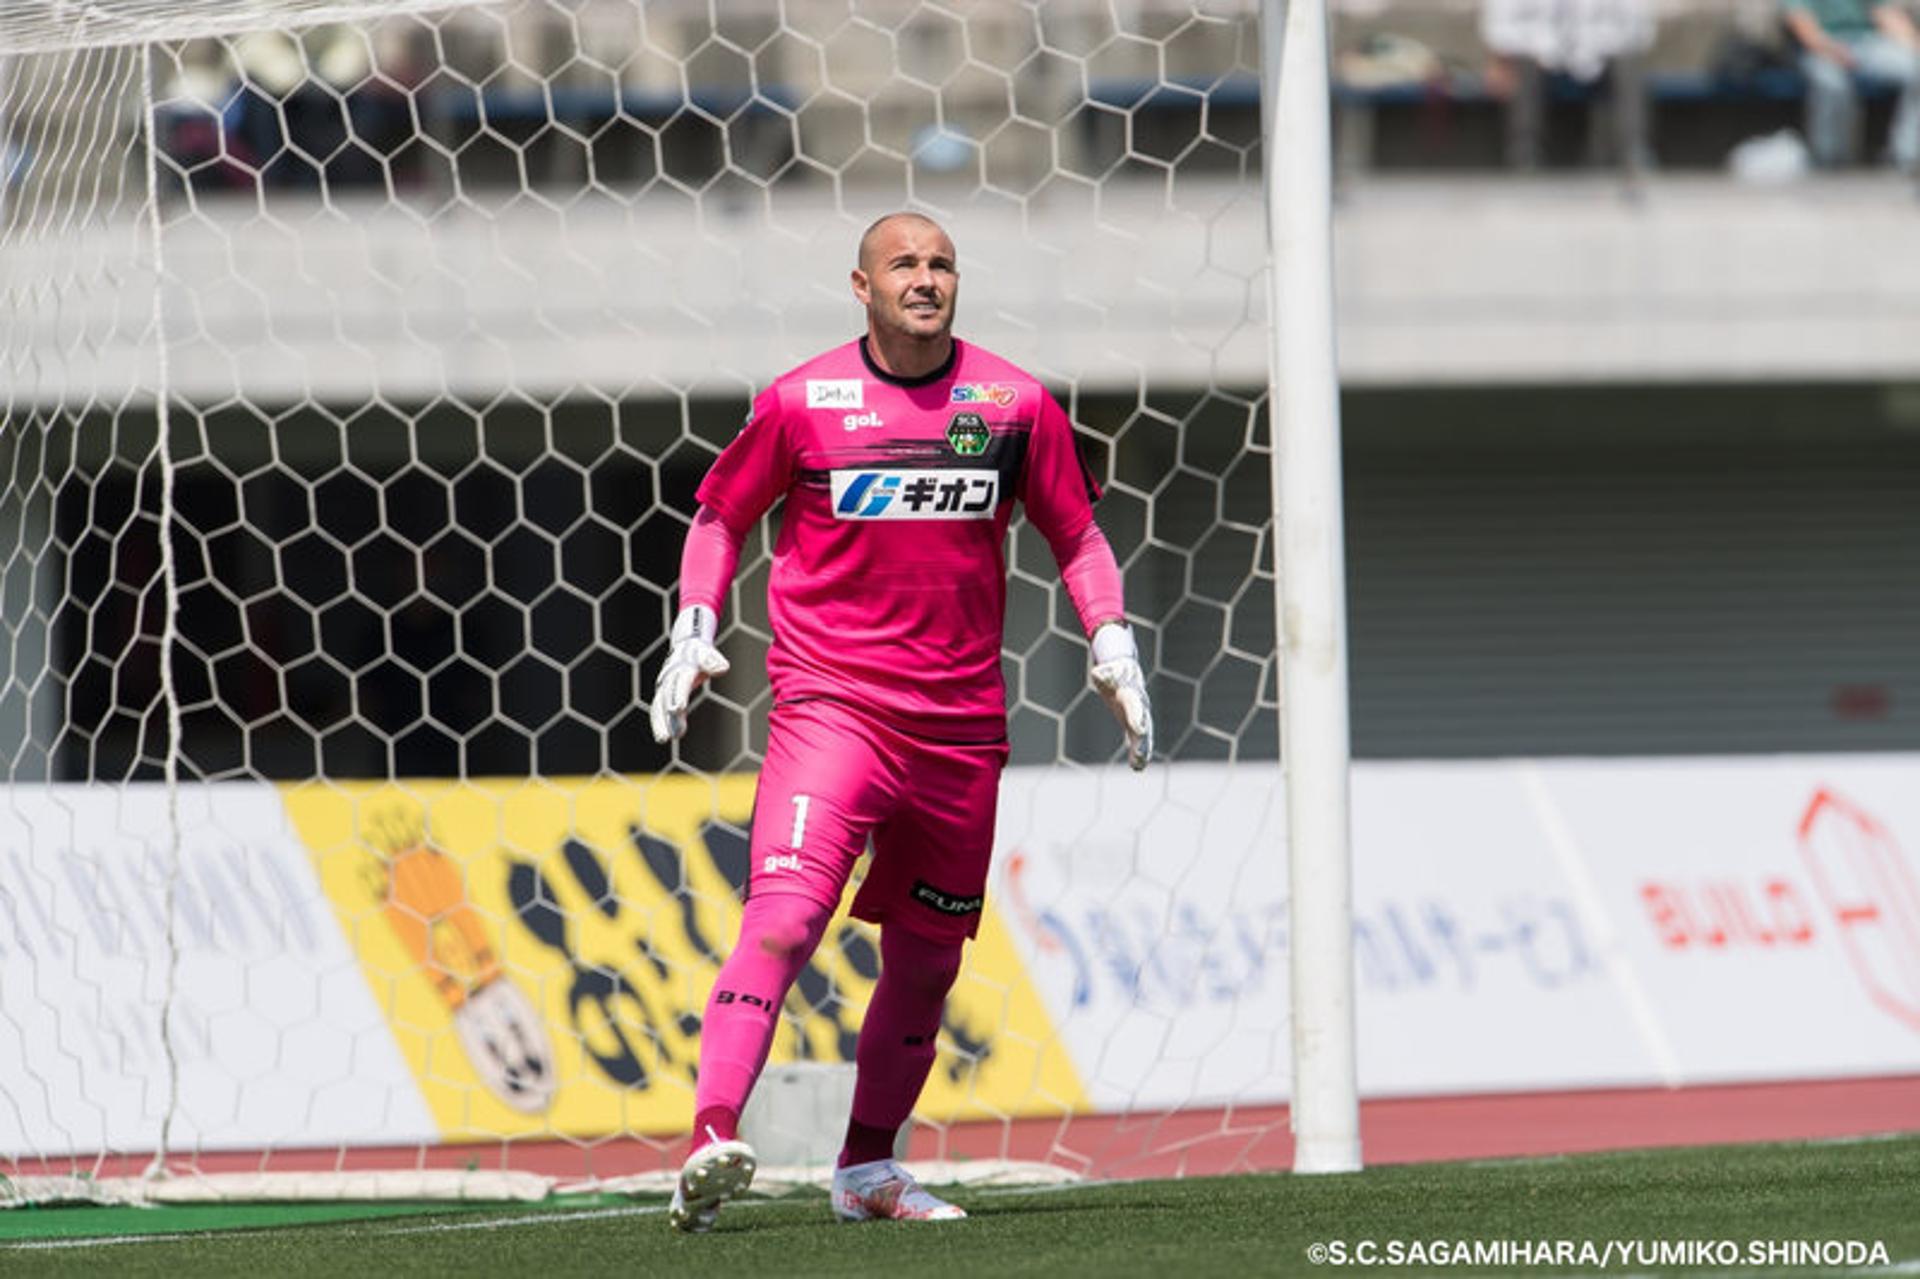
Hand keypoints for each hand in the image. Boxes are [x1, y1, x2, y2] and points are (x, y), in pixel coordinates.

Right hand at [649, 605, 729, 743]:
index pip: (680, 683)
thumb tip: (722, 667)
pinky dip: (659, 723)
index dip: (678, 695)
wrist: (684, 647)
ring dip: (661, 723)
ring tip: (664, 739)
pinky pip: (658, 710)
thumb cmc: (698, 653)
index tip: (678, 709)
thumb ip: (712, 661)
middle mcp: (668, 679)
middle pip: (668, 698)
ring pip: (659, 706)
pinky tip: (663, 737)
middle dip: (670, 715)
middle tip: (674, 732)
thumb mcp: (707, 655)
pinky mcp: (663, 696)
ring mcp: (663, 688)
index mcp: (682, 668)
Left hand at [1089, 622, 1152, 770]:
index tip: (1140, 731)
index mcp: (1133, 695)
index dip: (1137, 719)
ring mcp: (1139, 718)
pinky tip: (1137, 767)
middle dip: (1142, 741)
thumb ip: (1103, 674)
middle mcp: (1140, 709)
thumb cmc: (1114, 673)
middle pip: (1143, 726)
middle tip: (1140, 754)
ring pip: (1143, 737)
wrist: (1125, 673)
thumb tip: (1097, 674)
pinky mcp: (1134, 725)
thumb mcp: (1106, 672)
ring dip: (1142, 751)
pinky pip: (1137, 741)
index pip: (1136, 708)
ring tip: (1139, 765)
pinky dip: (1137, 753)